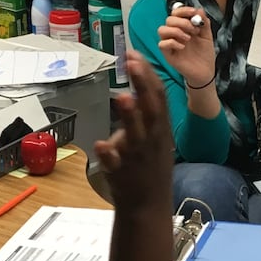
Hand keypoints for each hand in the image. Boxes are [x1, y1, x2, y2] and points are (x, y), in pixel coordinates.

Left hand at [95, 51, 174, 208]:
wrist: (148, 206)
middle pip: (150, 107)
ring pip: (134, 133)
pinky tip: (100, 145)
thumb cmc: (150, 167)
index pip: (158, 96)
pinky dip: (108, 153)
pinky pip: (115, 162)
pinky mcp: (122, 173)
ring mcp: (137, 156)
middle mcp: (151, 139)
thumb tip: (134, 91)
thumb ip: (145, 115)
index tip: (134, 53)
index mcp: (160, 129)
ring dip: (129, 115)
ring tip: (122, 97)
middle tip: (132, 61)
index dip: (147, 74)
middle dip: (143, 84)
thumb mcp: (155, 138)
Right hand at [158, 4, 215, 90]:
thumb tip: (199, 10)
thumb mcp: (207, 35)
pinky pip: (162, 44)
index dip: (183, 10)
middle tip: (193, 29)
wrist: (205, 71)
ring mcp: (170, 44)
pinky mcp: (168, 54)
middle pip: (169, 19)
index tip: (193, 12)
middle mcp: (175, 34)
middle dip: (182, 21)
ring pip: (161, 30)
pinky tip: (183, 47)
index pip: (176, 13)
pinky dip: (172, 43)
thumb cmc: (204, 54)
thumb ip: (204, 22)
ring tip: (188, 38)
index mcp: (183, 27)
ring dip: (175, 31)